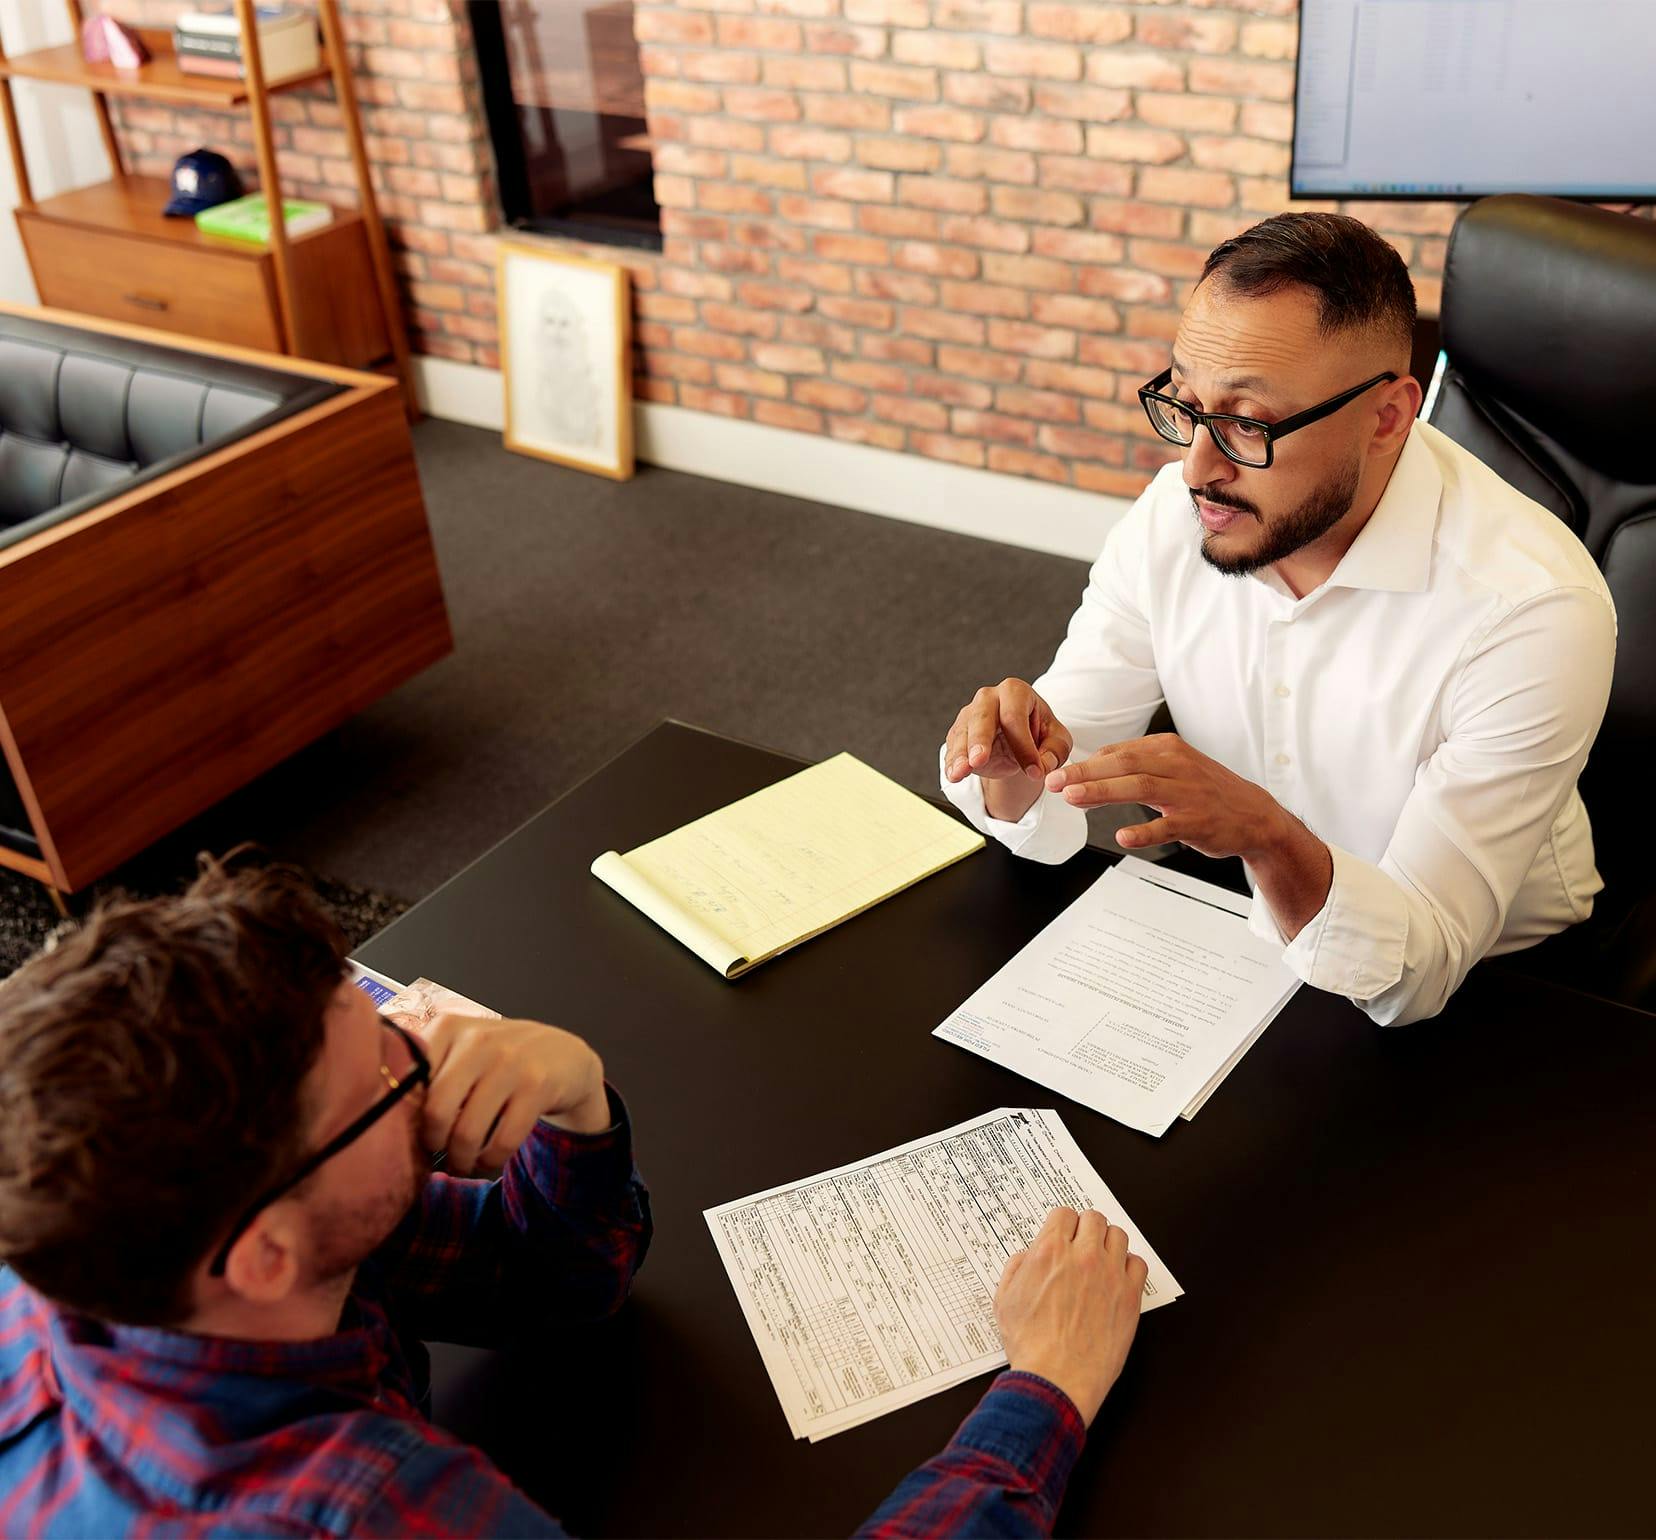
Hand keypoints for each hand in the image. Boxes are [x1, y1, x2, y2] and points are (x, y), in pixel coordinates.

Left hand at [411, 1015, 608, 1174]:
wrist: (563, 1055)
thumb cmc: (499, 1059)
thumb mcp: (461, 1048)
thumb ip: (426, 1067)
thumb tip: (386, 1113)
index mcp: (449, 1027)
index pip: (410, 1081)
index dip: (406, 1115)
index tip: (413, 1129)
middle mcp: (478, 1040)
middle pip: (436, 1111)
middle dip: (434, 1144)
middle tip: (437, 1154)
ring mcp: (511, 1062)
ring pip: (468, 1132)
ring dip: (461, 1160)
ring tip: (461, 1164)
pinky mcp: (538, 1087)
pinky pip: (503, 1141)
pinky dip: (491, 1161)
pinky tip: (488, 1161)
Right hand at [944, 679, 1072, 822]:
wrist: (1018, 738)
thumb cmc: (1038, 733)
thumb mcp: (1056, 741)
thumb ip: (1054, 751)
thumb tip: (1040, 767)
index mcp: (1015, 691)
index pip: (1015, 717)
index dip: (1023, 746)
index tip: (1033, 772)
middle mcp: (988, 698)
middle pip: (982, 717)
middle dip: (980, 741)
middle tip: (979, 760)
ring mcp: (968, 714)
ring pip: (962, 733)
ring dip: (961, 755)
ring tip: (960, 772)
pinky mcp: (957, 733)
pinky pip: (952, 747)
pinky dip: (952, 763)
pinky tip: (953, 774)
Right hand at [995, 1207, 1146, 1426]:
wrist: (1056, 1378)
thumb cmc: (1031, 1345)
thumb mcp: (1005, 1300)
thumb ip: (1016, 1268)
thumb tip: (1028, 1256)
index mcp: (1050, 1252)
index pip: (1064, 1214)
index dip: (1062, 1224)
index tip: (1063, 1234)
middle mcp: (1082, 1257)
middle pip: (1094, 1218)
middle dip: (1085, 1228)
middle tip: (1082, 1244)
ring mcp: (1109, 1275)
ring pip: (1118, 1235)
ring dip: (1108, 1243)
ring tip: (1101, 1259)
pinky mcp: (1129, 1296)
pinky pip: (1138, 1264)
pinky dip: (1129, 1266)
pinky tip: (1118, 1278)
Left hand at [1042, 731, 1283, 858]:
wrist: (1254, 815)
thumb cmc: (1205, 791)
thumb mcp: (1173, 767)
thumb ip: (1136, 766)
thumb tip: (1091, 768)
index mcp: (1167, 748)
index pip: (1118, 753)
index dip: (1085, 763)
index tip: (1058, 773)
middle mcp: (1177, 765)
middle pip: (1123, 765)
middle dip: (1084, 773)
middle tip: (1054, 783)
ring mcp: (1188, 793)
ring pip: (1140, 788)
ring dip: (1103, 792)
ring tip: (1074, 798)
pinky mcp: (1198, 822)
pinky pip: (1167, 826)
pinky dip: (1144, 831)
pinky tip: (1123, 836)